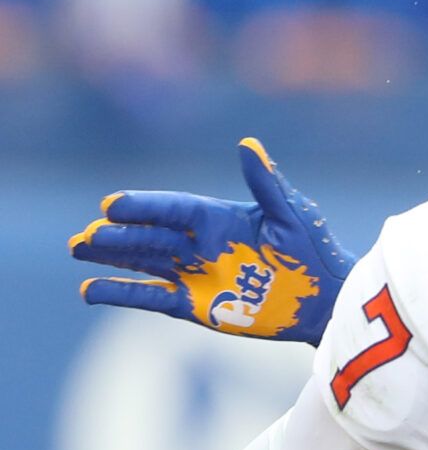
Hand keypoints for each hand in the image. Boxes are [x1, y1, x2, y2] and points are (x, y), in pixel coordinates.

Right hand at [70, 137, 355, 344]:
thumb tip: (248, 143)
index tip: (111, 205)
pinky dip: (122, 293)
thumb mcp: (291, 214)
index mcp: (218, 217)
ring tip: (78, 250)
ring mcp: (194, 275)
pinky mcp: (195, 307)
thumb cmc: (314, 250)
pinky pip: (151, 297)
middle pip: (148, 235)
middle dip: (115, 235)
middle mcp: (199, 244)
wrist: (327, 300)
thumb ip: (266, 183)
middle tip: (83, 237)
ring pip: (142, 262)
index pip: (171, 209)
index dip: (143, 207)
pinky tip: (91, 290)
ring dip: (111, 257)